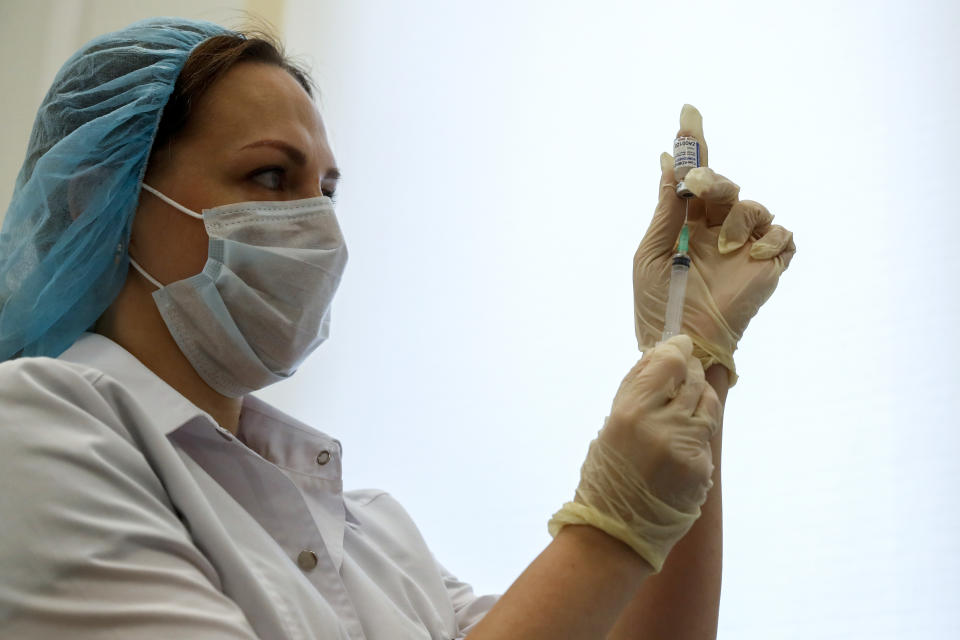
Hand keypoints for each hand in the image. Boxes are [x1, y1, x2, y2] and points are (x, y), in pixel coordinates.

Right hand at [547, 335, 721, 571]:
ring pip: (708, 403)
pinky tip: (680, 443)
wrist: (617, 529)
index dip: (678, 349)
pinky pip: (706, 436)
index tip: (681, 345)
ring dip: (699, 398)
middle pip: (692, 379)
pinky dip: (696, 433)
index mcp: (630, 412)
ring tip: (684, 406)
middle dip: (690, 371)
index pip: (668, 363)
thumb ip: (636, 389)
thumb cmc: (607, 474)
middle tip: (684, 372)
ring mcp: (684, 448)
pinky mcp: (701, 468)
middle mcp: (660, 427)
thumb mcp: (611, 425)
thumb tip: (660, 352)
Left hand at [633, 105, 795, 383]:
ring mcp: (745, 247)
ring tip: (720, 247)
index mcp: (687, 225)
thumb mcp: (654, 252)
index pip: (694, 179)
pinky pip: (783, 235)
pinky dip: (769, 239)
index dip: (693, 148)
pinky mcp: (769, 265)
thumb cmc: (660, 302)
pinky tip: (749, 254)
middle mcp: (717, 230)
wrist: (683, 341)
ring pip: (754, 207)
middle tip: (698, 185)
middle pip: (725, 186)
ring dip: (737, 218)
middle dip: (713, 179)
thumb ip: (666, 209)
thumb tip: (668, 163)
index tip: (688, 114)